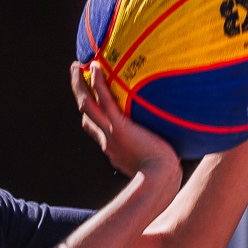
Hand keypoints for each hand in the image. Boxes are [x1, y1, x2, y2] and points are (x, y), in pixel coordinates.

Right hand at [69, 61, 182, 197]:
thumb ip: (157, 152)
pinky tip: (96, 67)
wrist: (159, 181)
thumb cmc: (164, 176)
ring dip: (79, 85)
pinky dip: (98, 84)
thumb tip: (171, 147)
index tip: (89, 101)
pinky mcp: (119, 127)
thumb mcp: (155, 164)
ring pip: (87, 105)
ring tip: (77, 66)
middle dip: (79, 94)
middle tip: (76, 74)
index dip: (89, 115)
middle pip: (86, 113)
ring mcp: (110, 133)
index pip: (95, 128)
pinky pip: (104, 101)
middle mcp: (107, 139)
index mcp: (113, 148)